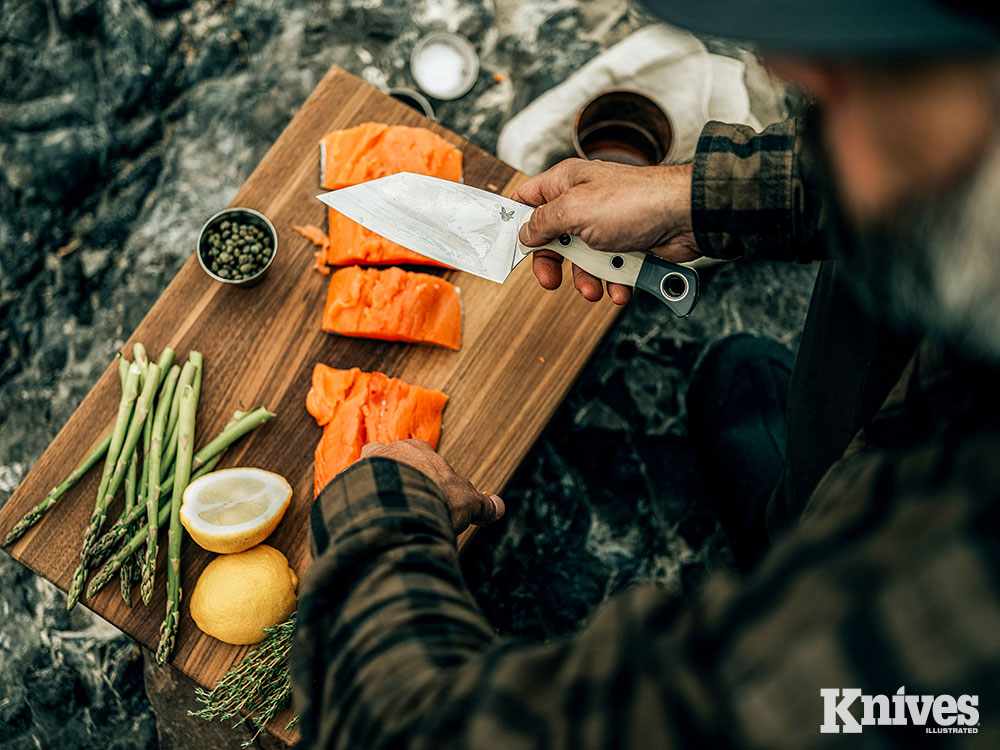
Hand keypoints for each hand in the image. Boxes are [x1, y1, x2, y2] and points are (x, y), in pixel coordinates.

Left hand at [360, 439, 504, 533]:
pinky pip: (350, 492)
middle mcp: (390, 452)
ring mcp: (366, 466)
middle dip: (394, 480)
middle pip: (389, 461)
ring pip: (365, 473)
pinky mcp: (349, 484)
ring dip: (371, 489)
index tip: (427, 497)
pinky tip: (365, 521)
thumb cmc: (437, 496)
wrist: (402, 502)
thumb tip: (498, 507)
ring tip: (380, 512)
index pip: (420, 459)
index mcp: (418, 450)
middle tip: (402, 504)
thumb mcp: (469, 502)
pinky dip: (357, 505)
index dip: (424, 478)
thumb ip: (484, 505)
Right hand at [512, 159, 700, 304]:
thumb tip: (525, 233)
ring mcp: (606, 226)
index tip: (510, 247)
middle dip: (553, 264)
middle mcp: (584, 203)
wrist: (685, 217)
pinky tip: (620, 287)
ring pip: (582, 261)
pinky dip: (614, 283)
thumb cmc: (634, 202)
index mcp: (566, 184)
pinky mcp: (627, 245)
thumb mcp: (573, 210)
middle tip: (551, 280)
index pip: (527, 200)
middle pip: (552, 240)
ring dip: (588, 279)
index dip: (516, 223)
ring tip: (597, 287)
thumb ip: (542, 222)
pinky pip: (610, 270)